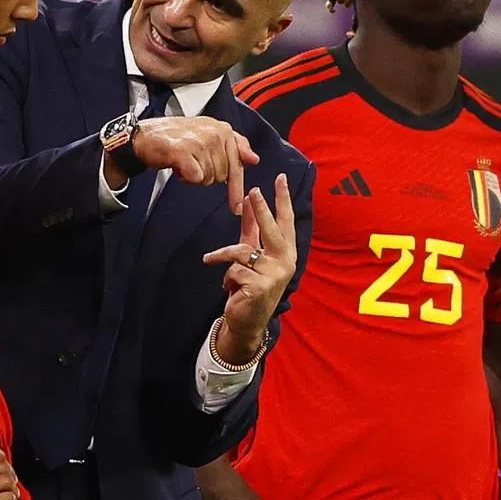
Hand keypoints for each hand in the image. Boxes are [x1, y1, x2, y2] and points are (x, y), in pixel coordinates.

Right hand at [131, 116, 260, 214]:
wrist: (144, 137)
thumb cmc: (176, 137)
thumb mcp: (209, 135)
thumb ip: (234, 145)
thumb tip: (254, 159)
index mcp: (223, 128)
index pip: (237, 164)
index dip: (236, 188)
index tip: (236, 206)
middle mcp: (214, 132)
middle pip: (223, 175)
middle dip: (208, 176)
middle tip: (193, 165)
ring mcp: (199, 141)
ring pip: (209, 178)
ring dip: (195, 176)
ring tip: (184, 163)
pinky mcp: (183, 152)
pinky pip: (195, 178)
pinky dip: (186, 178)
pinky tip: (178, 168)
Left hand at [202, 174, 296, 361]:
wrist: (246, 320)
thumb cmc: (250, 285)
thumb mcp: (252, 254)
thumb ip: (252, 229)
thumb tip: (249, 201)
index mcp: (285, 252)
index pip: (285, 221)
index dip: (282, 200)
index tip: (280, 178)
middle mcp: (285, 262)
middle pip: (271, 230)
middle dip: (262, 210)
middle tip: (254, 191)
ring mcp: (274, 275)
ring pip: (242, 251)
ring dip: (224, 257)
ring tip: (215, 260)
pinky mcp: (260, 287)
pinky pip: (234, 270)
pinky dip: (226, 277)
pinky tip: (230, 288)